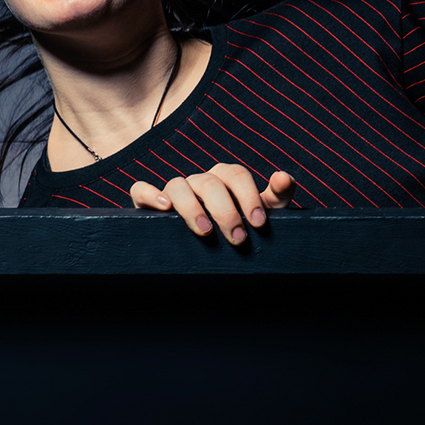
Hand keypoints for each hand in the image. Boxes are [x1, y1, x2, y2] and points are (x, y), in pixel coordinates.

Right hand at [130, 164, 295, 244]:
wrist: (214, 249)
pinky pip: (140, 189)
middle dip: (226, 210)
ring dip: (191, 206)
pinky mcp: (149, 203)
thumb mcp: (262, 213)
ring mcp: (175, 190)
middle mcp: (200, 181)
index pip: (236, 175)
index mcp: (226, 178)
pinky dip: (149, 194)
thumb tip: (284, 177)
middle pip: (210, 182)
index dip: (248, 197)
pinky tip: (163, 208)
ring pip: (178, 185)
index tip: (259, 224)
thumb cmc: (240, 227)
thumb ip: (277, 196)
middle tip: (238, 237)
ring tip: (205, 231)